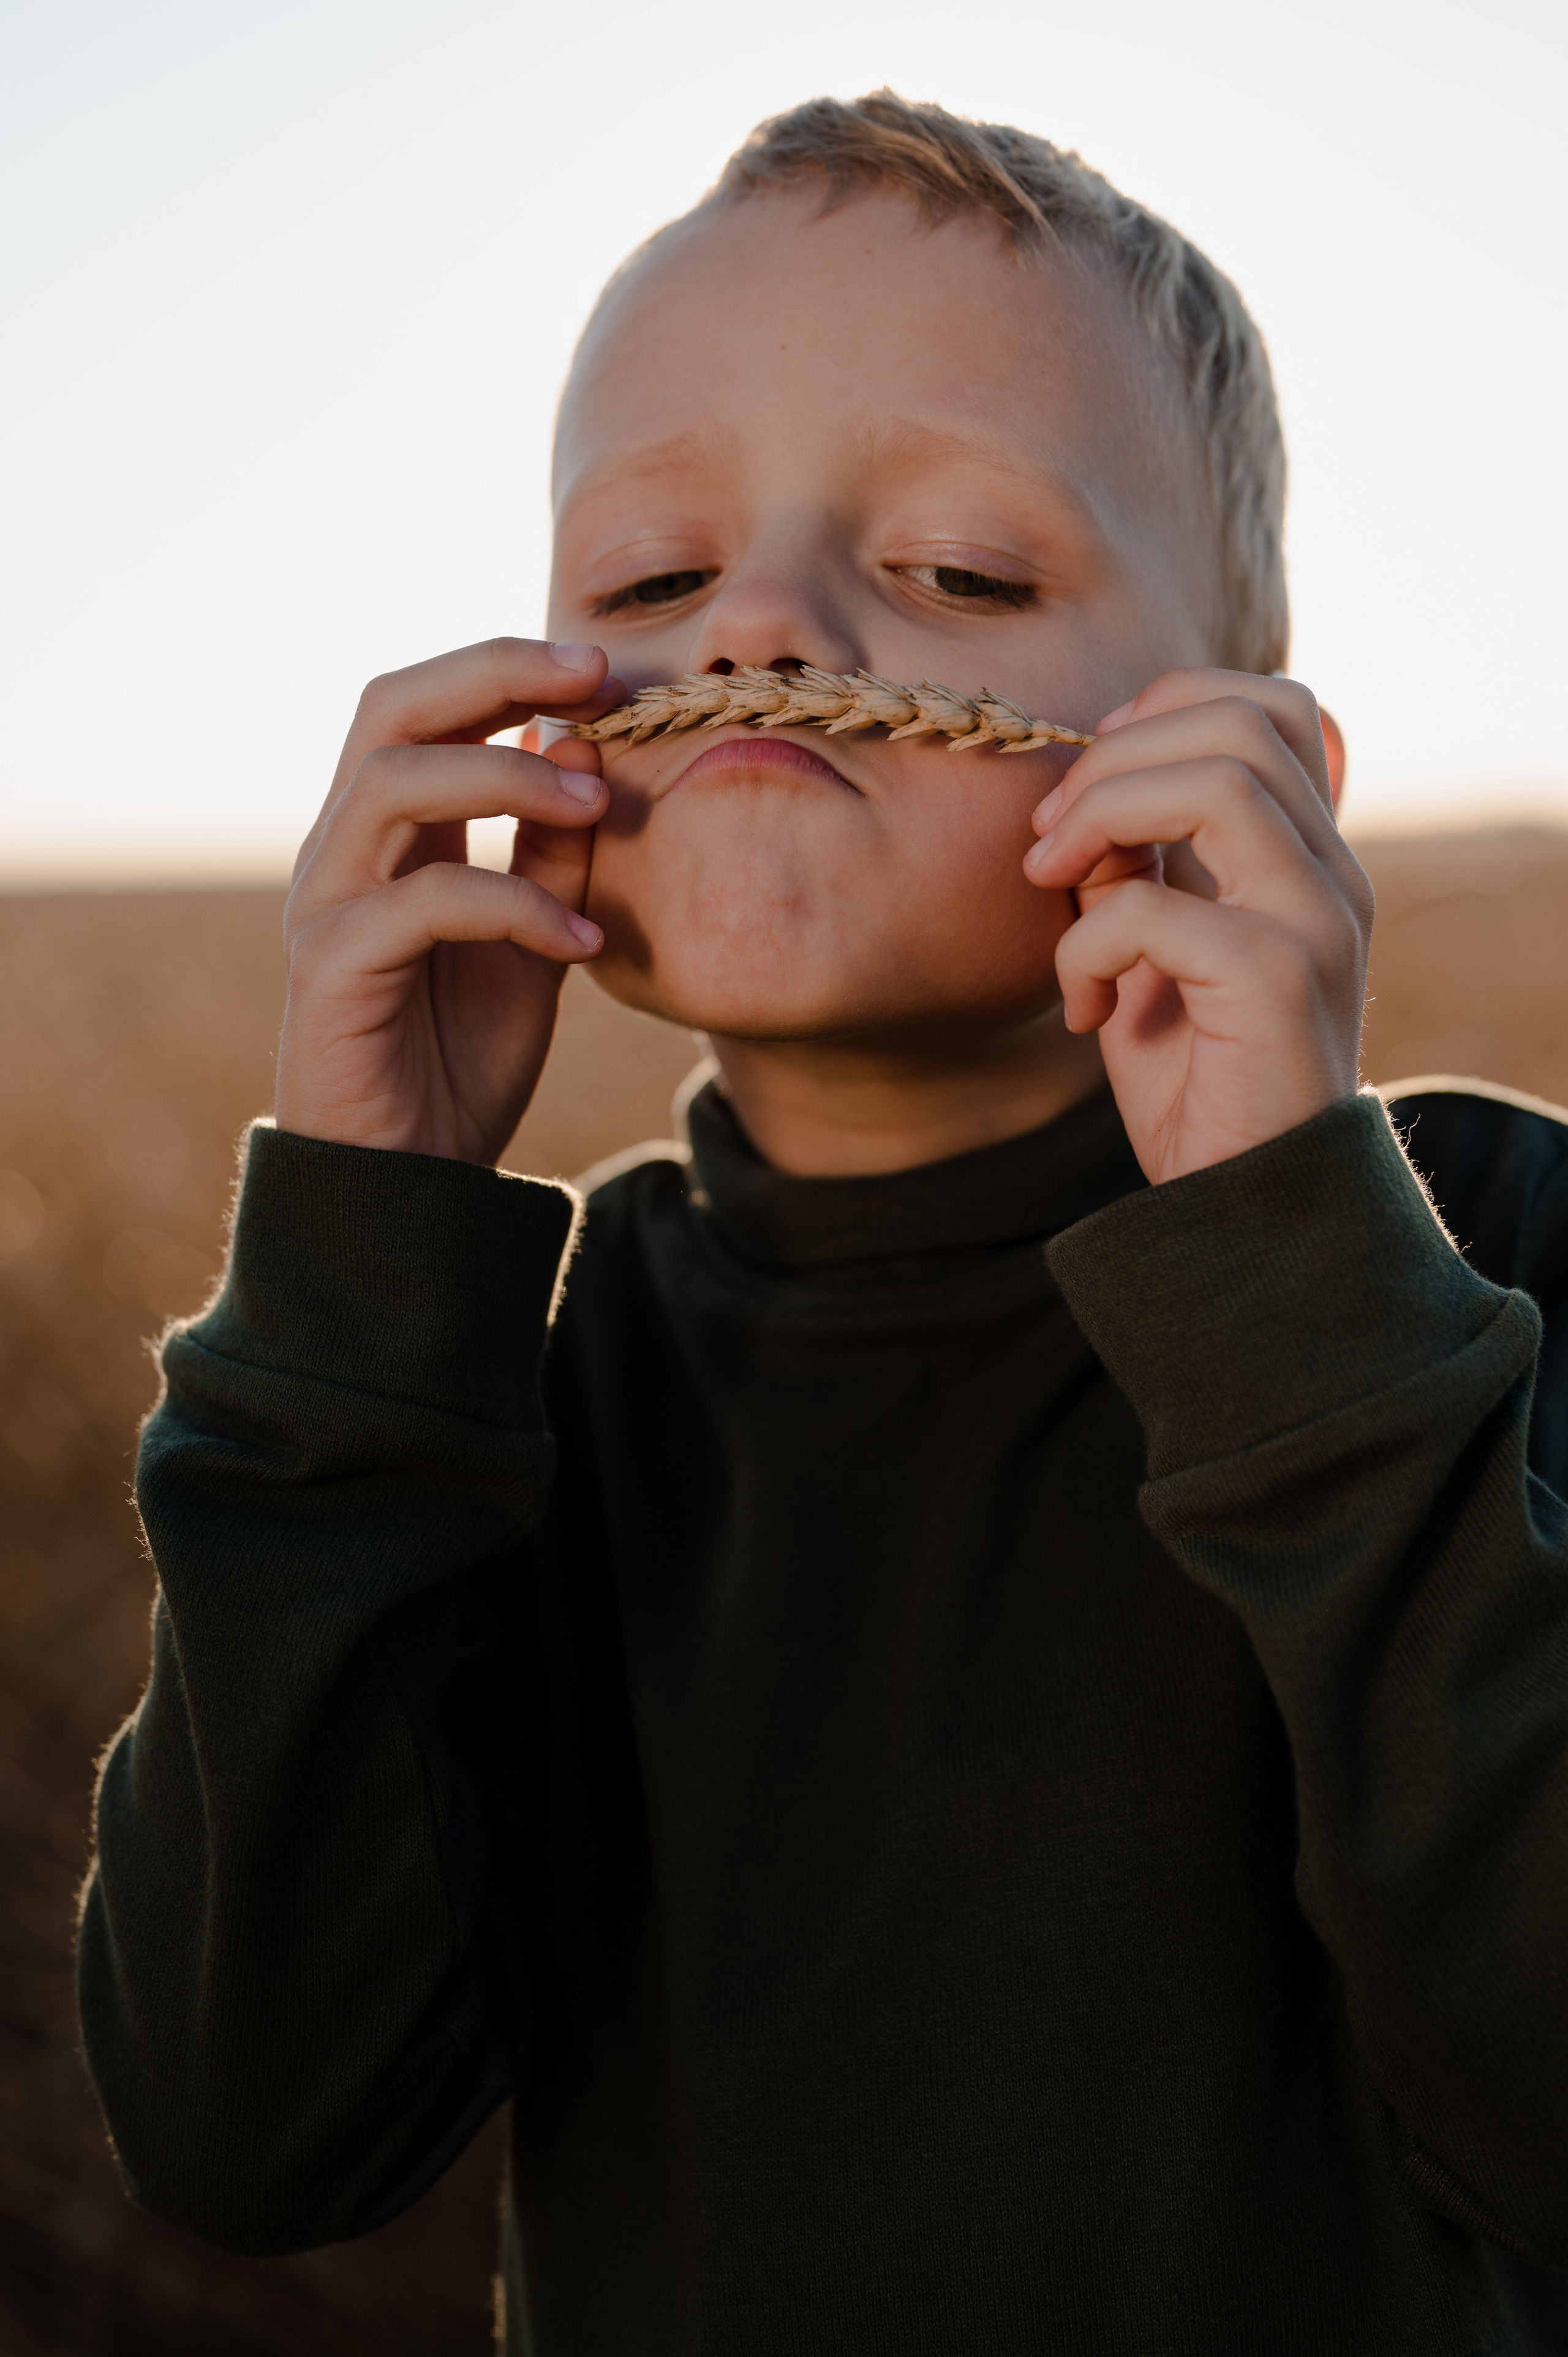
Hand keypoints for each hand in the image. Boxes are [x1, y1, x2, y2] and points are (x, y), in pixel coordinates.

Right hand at [274, 637, 624, 1163]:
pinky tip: (582, 944)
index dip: (503, 669)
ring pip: (396, 784)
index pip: (423, 708)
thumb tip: (587, 746)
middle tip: (592, 679)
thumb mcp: (537, 942)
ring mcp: (328, 905)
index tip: (600, 669)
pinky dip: (516, 906)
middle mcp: (342, 851)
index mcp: (386, 835)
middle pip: (390, 709)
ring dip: (510, 778)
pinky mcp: (334, 969)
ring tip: (600, 804)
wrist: (412, 1181)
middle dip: (493, 674)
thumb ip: (556, 854)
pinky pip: (425, 903)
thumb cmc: (462, 1059)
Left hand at [1023, 669, 1372, 1184]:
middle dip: (1113, 758)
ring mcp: (1314, 920)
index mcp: (1307, 855)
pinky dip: (1087, 944)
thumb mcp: (1148, 952)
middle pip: (1238, 722)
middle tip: (1047, 838)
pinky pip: (1159, 907)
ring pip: (1217, 780)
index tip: (1086, 779)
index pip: (1270, 707)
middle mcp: (1329, 873)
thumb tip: (1079, 798)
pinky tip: (1078, 1007)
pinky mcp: (1277, 979)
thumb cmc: (1195, 1081)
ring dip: (1102, 815)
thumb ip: (1132, 866)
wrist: (1239, 1206)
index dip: (1165, 708)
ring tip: (1049, 883)